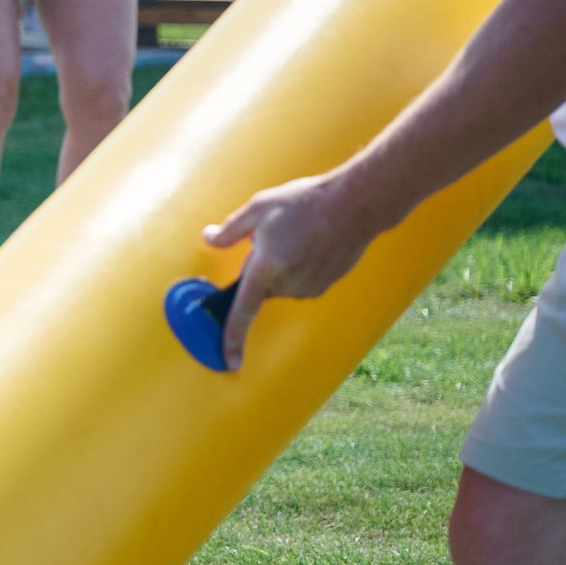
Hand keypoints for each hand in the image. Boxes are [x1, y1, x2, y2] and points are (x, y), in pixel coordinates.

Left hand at [200, 169, 386, 370]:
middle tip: (274, 236)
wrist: (356, 204)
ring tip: (297, 235)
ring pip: (281, 284)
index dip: (232, 337)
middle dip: (259, 267)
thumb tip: (209, 239)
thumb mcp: (258, 208)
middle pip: (260, 288)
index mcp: (267, 267)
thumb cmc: (305, 202)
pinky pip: (300, 282)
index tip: (228, 362)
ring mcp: (311, 287)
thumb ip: (229, 230)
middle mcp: (289, 284)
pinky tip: (311, 242)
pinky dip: (298, 267)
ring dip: (280, 266)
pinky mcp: (326, 285)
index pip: (243, 310)